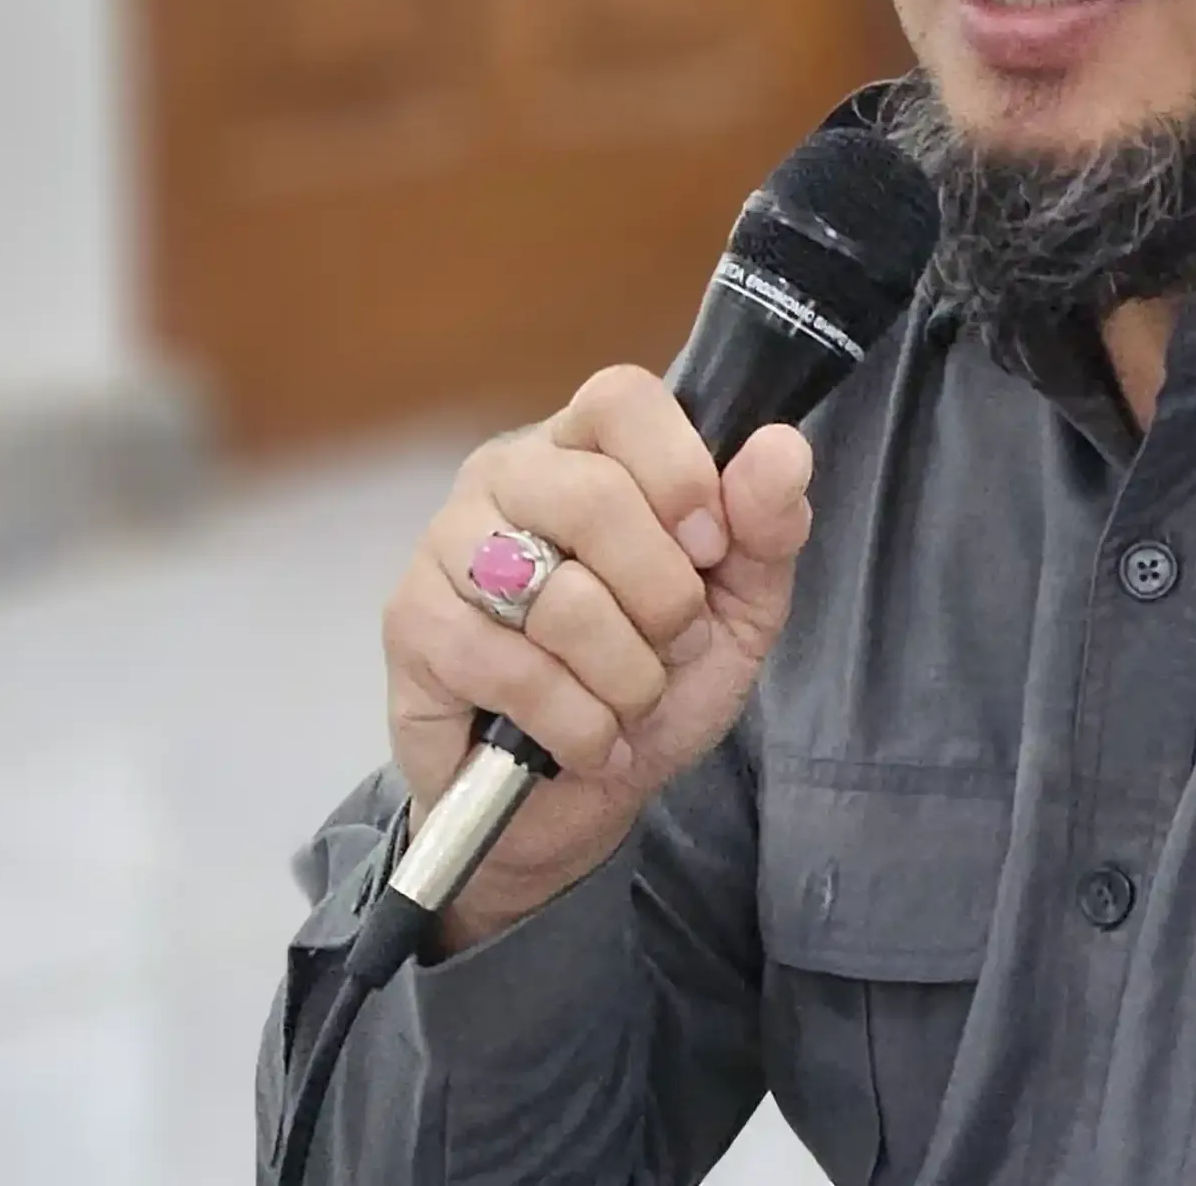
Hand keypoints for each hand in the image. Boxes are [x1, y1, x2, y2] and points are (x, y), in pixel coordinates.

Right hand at [380, 365, 811, 947]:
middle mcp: (507, 475)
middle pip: (594, 497)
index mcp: (589, 446)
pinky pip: (511, 670)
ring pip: (559, 597)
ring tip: (631, 700)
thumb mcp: (742, 603)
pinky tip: (587, 739)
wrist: (581, 797)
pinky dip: (577, 723)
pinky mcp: (412, 627)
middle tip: (678, 644)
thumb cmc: (660, 675)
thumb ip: (767, 524)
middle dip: (664, 598)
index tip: (711, 547)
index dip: (680, 473)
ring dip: (626, 675)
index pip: (622, 399)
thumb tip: (783, 449)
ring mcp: (448, 546)